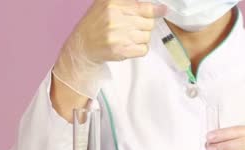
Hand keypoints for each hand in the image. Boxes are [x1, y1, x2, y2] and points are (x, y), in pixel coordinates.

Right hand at [52, 0, 166, 97]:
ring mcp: (118, 35)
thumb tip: (156, 6)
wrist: (83, 45)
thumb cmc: (97, 24)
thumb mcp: (106, 4)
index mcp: (113, 3)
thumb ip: (128, 2)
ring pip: (147, 36)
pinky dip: (140, 49)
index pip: (145, 7)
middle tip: (133, 28)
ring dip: (141, 38)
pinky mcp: (121, 50)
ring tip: (128, 37)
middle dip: (144, 26)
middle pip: (148, 23)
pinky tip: (129, 46)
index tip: (162, 11)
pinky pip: (143, 49)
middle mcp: (116, 18)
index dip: (156, 10)